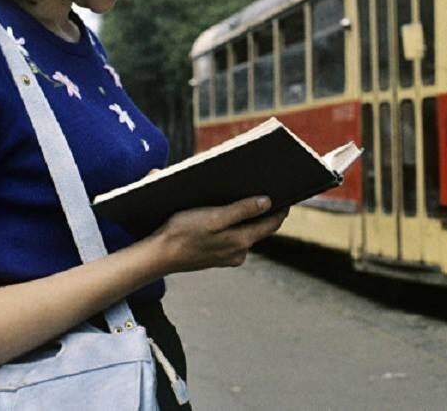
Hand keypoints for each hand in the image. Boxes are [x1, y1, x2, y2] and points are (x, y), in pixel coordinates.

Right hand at [150, 196, 288, 273]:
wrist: (158, 255)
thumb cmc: (183, 233)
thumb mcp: (214, 217)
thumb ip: (242, 211)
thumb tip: (267, 203)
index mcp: (241, 242)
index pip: (272, 223)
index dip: (281, 207)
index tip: (287, 191)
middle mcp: (238, 252)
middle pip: (260, 227)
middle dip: (264, 209)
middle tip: (269, 189)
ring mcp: (227, 256)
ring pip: (245, 232)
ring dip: (247, 217)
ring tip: (247, 197)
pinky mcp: (215, 256)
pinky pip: (231, 237)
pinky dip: (233, 225)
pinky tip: (225, 214)